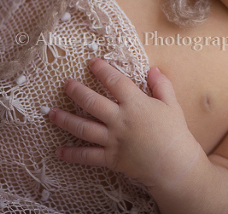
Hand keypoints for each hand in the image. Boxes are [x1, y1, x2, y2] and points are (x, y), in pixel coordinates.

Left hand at [49, 58, 201, 190]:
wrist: (174, 164)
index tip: (92, 62)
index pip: (115, 81)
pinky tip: (59, 151)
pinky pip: (88, 156)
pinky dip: (72, 154)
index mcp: (136, 104)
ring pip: (84, 128)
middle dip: (76, 91)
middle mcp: (120, 120)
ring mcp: (113, 140)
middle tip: (66, 83)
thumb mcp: (171, 104)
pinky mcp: (110, 158)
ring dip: (66, 119)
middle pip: (92, 102)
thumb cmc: (175, 133)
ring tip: (52, 113)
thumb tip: (152, 69)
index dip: (102, 69)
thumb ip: (161, 85)